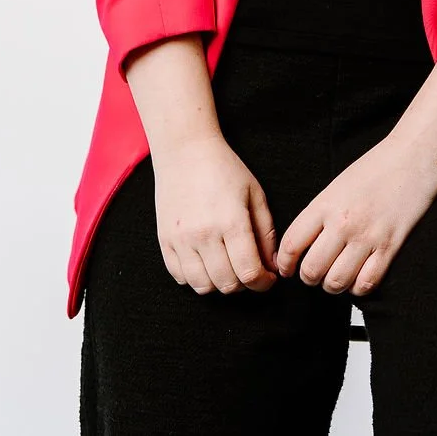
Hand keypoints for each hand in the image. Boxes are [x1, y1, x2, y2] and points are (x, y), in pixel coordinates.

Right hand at [152, 133, 278, 294]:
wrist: (185, 151)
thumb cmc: (224, 168)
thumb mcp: (255, 194)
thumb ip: (266, 232)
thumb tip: (271, 265)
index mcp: (231, 221)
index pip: (249, 272)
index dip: (263, 282)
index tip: (267, 278)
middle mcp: (204, 235)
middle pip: (227, 284)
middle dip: (244, 284)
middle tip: (248, 269)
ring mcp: (181, 240)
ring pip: (202, 286)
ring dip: (219, 284)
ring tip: (227, 267)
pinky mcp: (164, 241)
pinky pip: (180, 277)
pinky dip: (195, 278)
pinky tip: (205, 262)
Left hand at [275, 135, 436, 295]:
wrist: (413, 157)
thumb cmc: (377, 166)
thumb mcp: (338, 185)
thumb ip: (320, 213)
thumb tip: (303, 243)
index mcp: (325, 203)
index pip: (292, 244)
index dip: (284, 263)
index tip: (286, 268)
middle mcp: (342, 223)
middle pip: (312, 270)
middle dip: (309, 277)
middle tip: (314, 273)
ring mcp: (367, 237)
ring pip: (336, 282)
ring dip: (333, 285)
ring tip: (336, 276)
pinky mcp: (389, 247)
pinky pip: (366, 284)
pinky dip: (359, 287)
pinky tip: (359, 276)